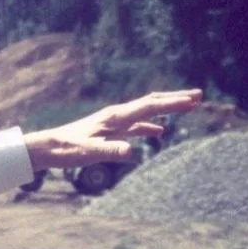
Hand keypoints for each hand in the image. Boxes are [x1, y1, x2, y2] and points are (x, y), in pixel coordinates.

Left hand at [24, 90, 202, 172]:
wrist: (48, 147)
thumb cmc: (67, 149)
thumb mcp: (89, 152)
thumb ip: (110, 151)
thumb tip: (133, 151)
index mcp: (115, 117)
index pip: (149, 107)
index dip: (172, 103)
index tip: (193, 101)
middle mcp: (117, 115)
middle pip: (151, 102)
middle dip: (175, 98)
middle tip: (199, 95)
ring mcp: (114, 122)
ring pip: (146, 112)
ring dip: (166, 109)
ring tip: (187, 107)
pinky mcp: (110, 131)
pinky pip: (136, 125)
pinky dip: (150, 126)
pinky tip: (159, 132)